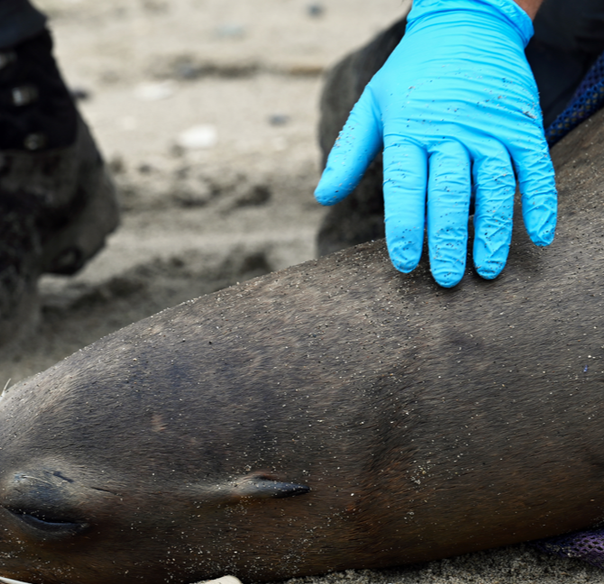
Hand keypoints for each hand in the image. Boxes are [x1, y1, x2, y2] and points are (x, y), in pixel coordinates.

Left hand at [314, 0, 556, 287]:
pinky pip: (535, 169)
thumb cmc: (411, 74)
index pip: (405, 186)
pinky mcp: (523, 127)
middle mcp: (451, 132)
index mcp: (409, 130)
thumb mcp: (372, 105)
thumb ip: (348, 153)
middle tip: (444, 280)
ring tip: (486, 270)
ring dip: (492, 231)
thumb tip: (321, 197)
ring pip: (493, 187)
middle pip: (449, 193)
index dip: (405, 227)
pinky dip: (539, 202)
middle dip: (447, 240)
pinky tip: (538, 236)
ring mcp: (491, 129)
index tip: (405, 263)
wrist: (466, 26)